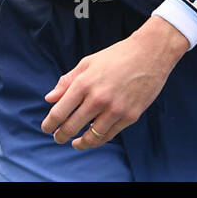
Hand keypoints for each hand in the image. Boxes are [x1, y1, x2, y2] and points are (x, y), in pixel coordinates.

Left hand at [40, 17, 189, 149]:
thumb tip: (49, 98)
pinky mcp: (131, 116)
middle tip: (57, 138)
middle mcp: (98, 98)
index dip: (49, 124)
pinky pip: (110, 135)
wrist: (150, 53)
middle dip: (60, 136)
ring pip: (91, 137)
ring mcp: (115, 109)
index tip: (46, 128)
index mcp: (84, 83)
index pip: (59, 112)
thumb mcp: (88, 62)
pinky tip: (93, 137)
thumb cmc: (116, 56)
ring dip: (80, 143)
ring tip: (75, 143)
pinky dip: (98, 139)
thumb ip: (67, 81)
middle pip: (72, 127)